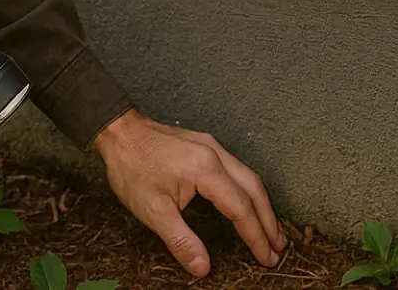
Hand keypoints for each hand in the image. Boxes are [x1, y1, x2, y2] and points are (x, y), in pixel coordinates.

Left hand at [92, 108, 285, 276]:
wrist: (118, 130)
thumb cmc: (132, 166)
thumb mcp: (153, 210)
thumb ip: (181, 240)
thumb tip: (202, 267)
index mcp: (206, 169)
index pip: (241, 209)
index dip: (256, 236)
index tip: (267, 258)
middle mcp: (216, 154)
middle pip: (254, 190)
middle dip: (269, 222)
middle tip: (279, 248)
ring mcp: (212, 147)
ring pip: (249, 177)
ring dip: (262, 205)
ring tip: (272, 231)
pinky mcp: (205, 146)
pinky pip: (237, 169)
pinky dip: (249, 190)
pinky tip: (249, 203)